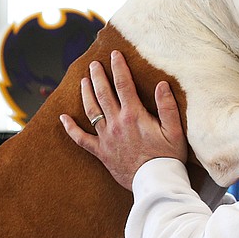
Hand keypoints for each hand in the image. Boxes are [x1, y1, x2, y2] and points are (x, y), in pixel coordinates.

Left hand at [60, 49, 188, 190]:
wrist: (155, 183)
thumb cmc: (168, 157)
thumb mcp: (175, 131)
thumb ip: (168, 106)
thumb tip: (161, 84)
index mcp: (134, 115)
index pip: (124, 84)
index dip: (119, 67)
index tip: (115, 54)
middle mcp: (116, 123)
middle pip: (103, 93)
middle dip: (98, 76)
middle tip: (94, 64)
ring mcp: (106, 138)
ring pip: (91, 110)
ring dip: (86, 94)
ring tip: (83, 81)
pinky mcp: (101, 152)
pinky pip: (81, 139)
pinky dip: (71, 129)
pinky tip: (63, 118)